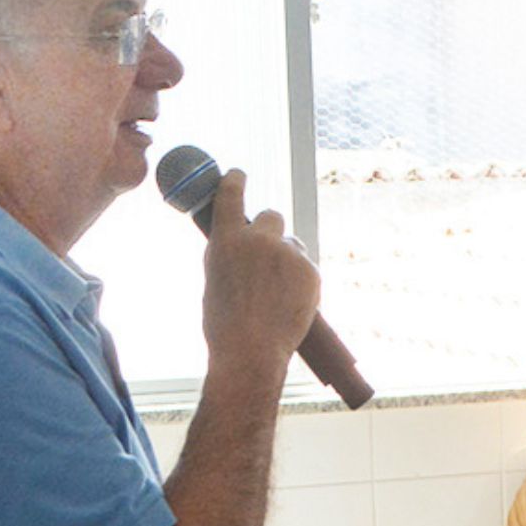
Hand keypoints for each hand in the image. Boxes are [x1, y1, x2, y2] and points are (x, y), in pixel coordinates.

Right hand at [201, 169, 320, 371]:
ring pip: (292, 244)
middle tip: (267, 252)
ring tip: (276, 293)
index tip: (238, 174)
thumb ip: (229, 255)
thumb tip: (241, 245)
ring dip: (286, 259)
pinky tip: (289, 302)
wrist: (250, 351)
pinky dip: (301, 280)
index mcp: (226, 240)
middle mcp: (258, 239)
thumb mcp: (215, 280)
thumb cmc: (225, 324)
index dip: (235, 181)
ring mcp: (287, 254)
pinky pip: (306, 267)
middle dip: (270, 230)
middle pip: (271, 216)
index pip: (230, 195)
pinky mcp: (310, 270)